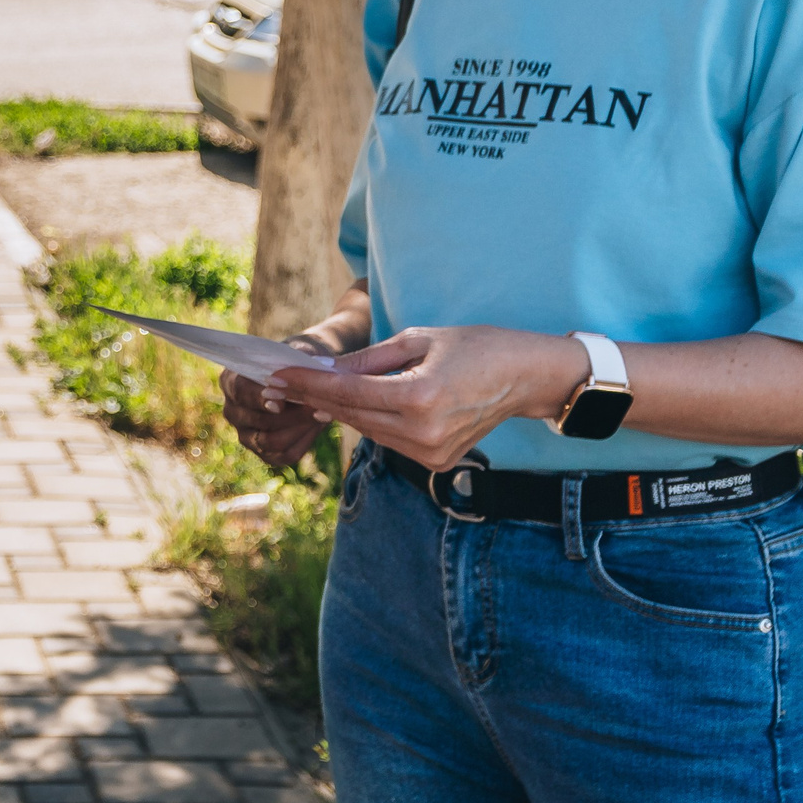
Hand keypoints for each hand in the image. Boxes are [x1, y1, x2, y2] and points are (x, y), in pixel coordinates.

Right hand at [220, 332, 336, 467]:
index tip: (283, 397)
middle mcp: (233, 411)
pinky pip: (284, 454)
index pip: (240, 391)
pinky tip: (317, 426)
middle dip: (290, 415)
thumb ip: (292, 364)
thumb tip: (290, 381)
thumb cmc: (296, 362)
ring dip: (299, 429)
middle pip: (257, 420)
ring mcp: (246, 434)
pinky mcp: (264, 452)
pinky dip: (304, 441)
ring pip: (271, 441)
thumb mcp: (294, 354)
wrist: (303, 377)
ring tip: (320, 415)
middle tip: (316, 407)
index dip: (260, 396)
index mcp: (230, 382)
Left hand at [259, 325, 591, 469]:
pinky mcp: (437, 463)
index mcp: (419, 397)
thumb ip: (368, 360)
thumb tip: (323, 369)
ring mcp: (431, 453)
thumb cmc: (474, 347)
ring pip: (366, 430)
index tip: (276, 374)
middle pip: (351, 415)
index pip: (347, 393)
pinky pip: (388, 440)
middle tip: (278, 383)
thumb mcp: (417, 340)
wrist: (525, 377)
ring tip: (304, 392)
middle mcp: (424, 432)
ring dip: (336, 411)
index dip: (307, 383)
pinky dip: (367, 422)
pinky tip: (347, 406)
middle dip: (312, 397)